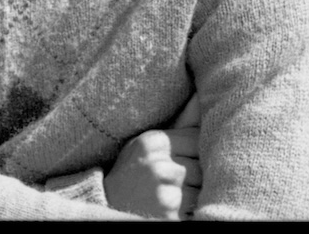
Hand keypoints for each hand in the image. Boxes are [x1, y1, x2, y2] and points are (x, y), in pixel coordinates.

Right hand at [104, 94, 201, 219]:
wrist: (105, 207)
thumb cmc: (133, 173)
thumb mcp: (149, 144)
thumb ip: (181, 123)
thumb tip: (203, 94)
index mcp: (152, 142)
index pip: (198, 139)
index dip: (196, 151)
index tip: (183, 159)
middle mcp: (158, 165)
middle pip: (203, 166)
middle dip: (197, 175)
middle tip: (176, 180)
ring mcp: (164, 192)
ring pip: (203, 189)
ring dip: (196, 194)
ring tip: (173, 194)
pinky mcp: (170, 214)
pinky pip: (198, 209)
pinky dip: (191, 210)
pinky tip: (173, 207)